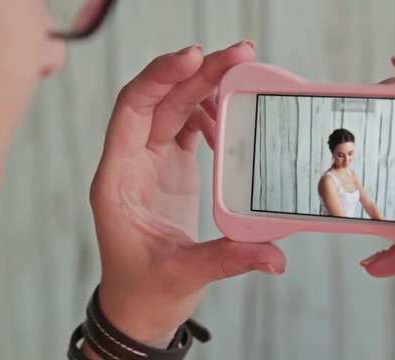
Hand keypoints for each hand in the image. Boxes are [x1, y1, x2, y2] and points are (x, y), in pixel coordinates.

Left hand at [87, 41, 285, 349]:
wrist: (141, 306)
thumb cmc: (145, 290)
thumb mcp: (183, 274)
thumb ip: (228, 259)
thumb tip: (275, 256)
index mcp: (118, 179)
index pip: (132, 110)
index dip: (160, 78)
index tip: (194, 59)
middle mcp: (131, 162)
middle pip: (161, 100)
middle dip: (198, 73)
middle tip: (240, 56)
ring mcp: (151, 162)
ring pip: (174, 107)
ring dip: (205, 87)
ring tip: (242, 76)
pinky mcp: (170, 168)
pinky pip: (184, 125)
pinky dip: (207, 113)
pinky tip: (229, 117)